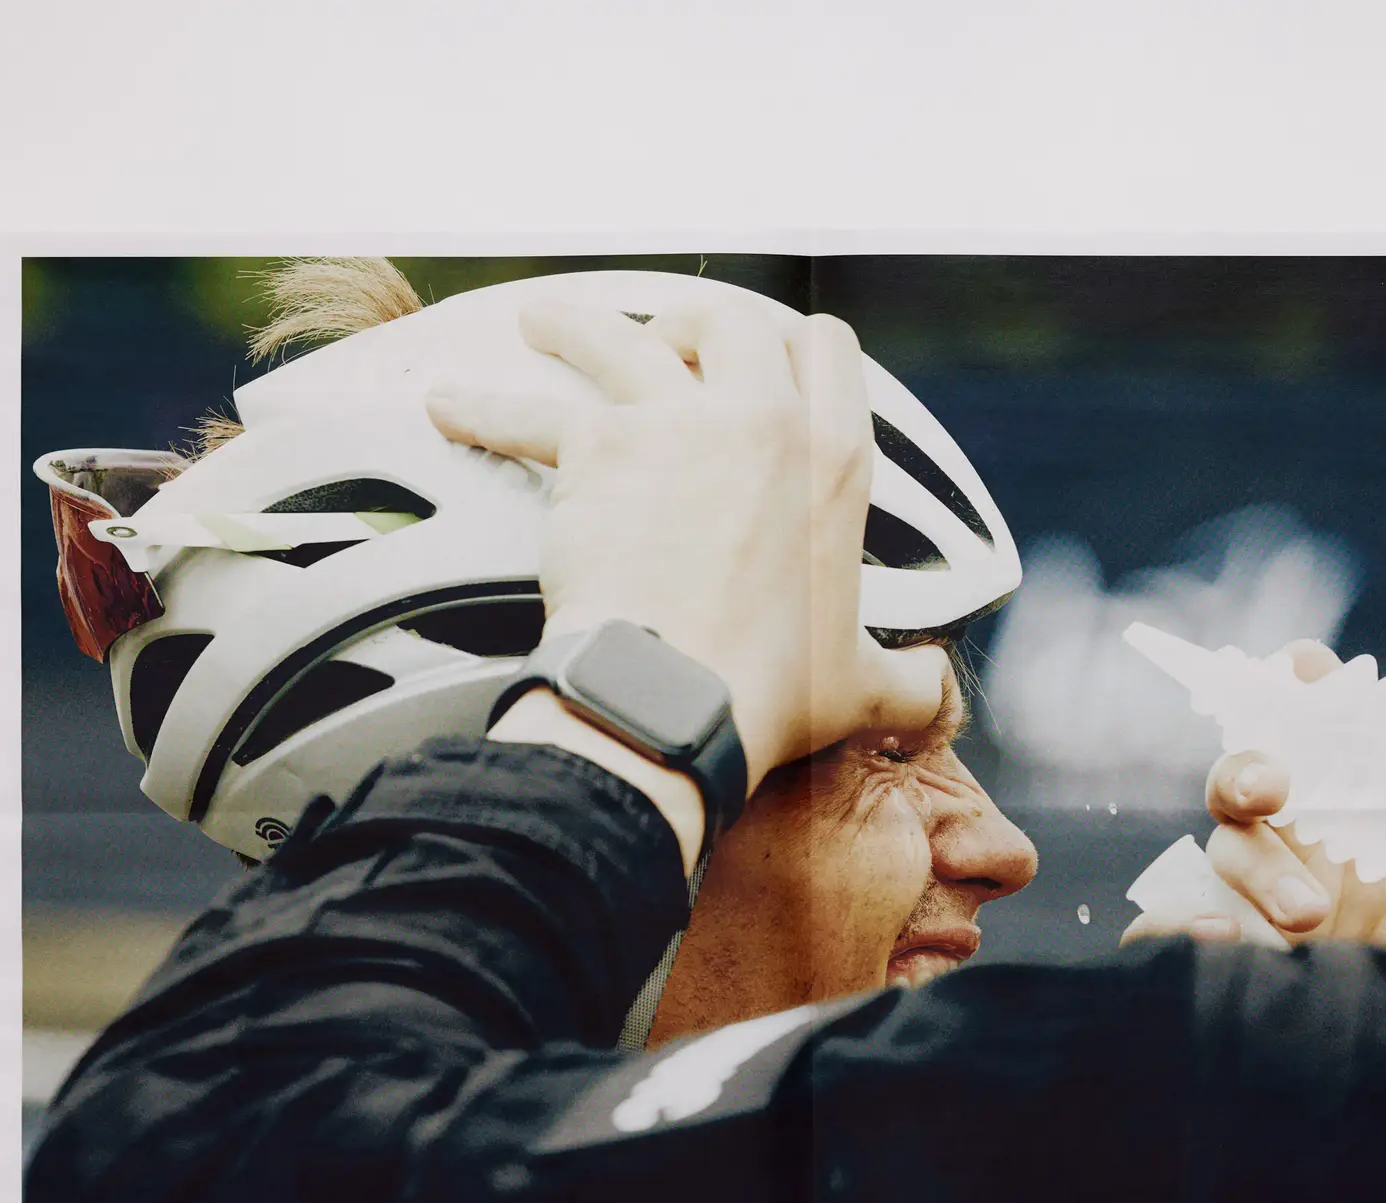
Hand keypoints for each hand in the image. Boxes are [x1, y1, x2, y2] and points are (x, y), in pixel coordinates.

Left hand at [427, 297, 948, 794]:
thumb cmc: (771, 695)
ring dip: (576, 324)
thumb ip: (909, 682)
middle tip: (664, 335)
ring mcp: (676, 422)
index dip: (796, 343)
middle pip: (728, 320)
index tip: (768, 354)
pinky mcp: (596, 446)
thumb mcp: (864, 688)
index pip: (830, 349)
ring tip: (542, 321)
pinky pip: (528, 412)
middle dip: (693, 320)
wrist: (678, 698)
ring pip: (619, 335)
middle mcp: (762, 418)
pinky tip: (447, 405)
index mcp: (836, 459)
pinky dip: (481, 408)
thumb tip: (938, 700)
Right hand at [1122, 640, 1385, 948]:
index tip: (1303, 667)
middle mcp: (1309, 842)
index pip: (1321, 726)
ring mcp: (1270, 903)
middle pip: (1243, 779)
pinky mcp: (1246, 962)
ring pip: (1223, 855)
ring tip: (1305, 917)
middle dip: (1245, 770)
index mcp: (1368, 805)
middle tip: (1274, 788)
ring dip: (1253, 871)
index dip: (1302, 687)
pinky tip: (1212, 941)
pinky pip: (1184, 930)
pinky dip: (1180, 928)